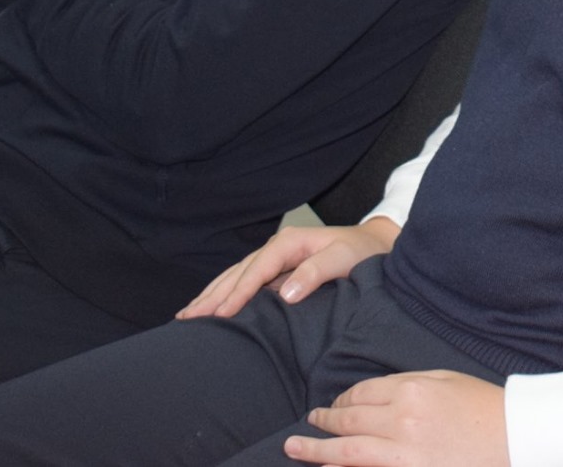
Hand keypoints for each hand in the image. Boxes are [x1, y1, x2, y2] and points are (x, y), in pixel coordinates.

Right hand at [177, 218, 398, 319]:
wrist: (374, 245)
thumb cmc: (362, 253)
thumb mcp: (344, 259)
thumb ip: (316, 273)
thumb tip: (287, 294)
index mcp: (289, 243)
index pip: (256, 270)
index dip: (238, 293)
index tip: (220, 314)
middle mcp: (277, 248)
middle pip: (237, 273)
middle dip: (212, 295)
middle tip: (187, 318)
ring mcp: (275, 259)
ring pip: (236, 277)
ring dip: (212, 295)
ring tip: (187, 315)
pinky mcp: (277, 271)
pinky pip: (245, 283)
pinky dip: (225, 295)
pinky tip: (211, 308)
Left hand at [289, 370, 507, 466]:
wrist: (518, 437)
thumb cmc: (484, 407)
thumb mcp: (446, 380)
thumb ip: (406, 385)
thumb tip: (366, 398)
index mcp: (412, 390)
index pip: (362, 394)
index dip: (341, 400)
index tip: (332, 406)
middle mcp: (403, 420)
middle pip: (349, 421)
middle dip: (323, 422)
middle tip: (307, 424)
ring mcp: (405, 454)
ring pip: (349, 451)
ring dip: (318, 450)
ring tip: (295, 448)